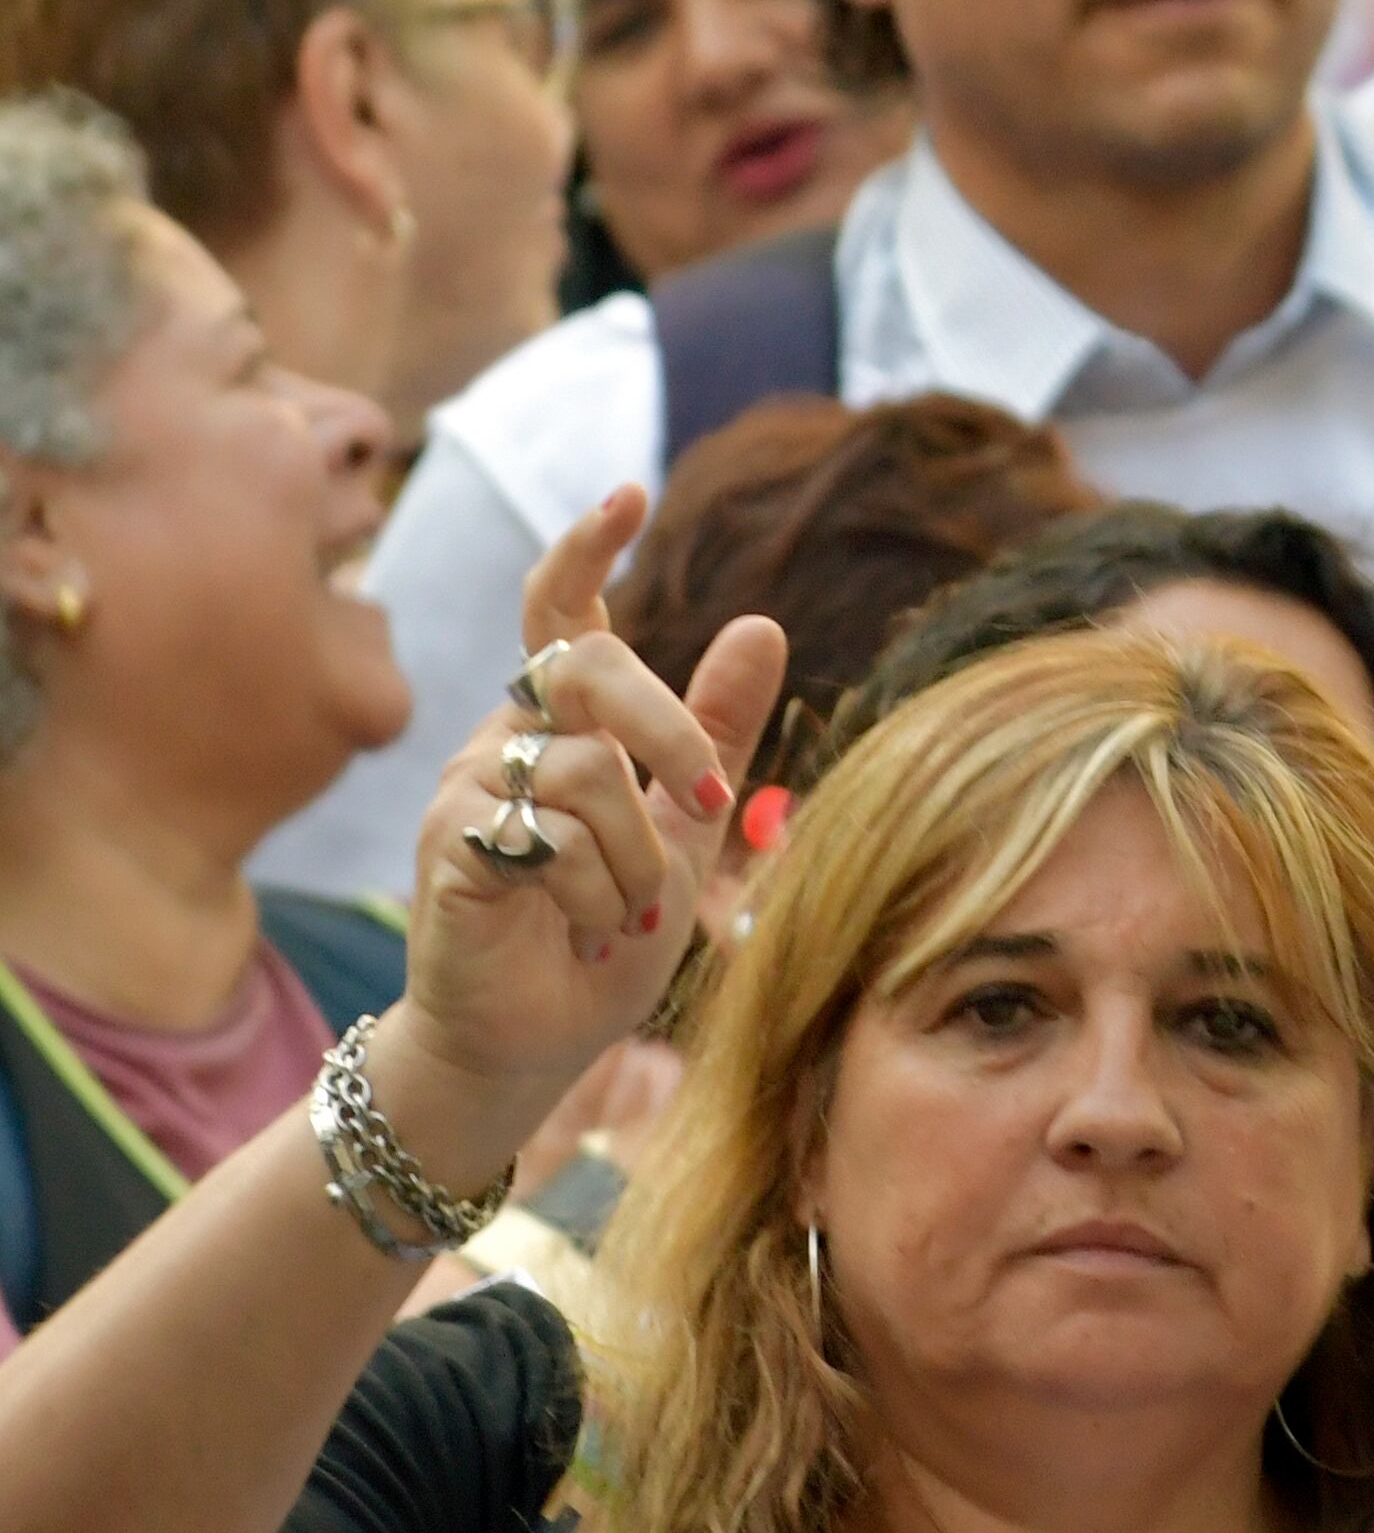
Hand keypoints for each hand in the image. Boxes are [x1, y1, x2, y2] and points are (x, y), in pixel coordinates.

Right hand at [399, 487, 782, 1100]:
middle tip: (709, 806)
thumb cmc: (606, 933)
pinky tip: (583, 926)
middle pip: (589, 666)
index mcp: (564, 727)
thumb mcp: (688, 828)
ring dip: (637, 855)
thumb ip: (719, 733)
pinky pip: (551, 836)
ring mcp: (470, 787)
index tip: (631, 493)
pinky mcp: (453, 843)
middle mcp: (507, 737)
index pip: (562, 611)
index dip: (587, 549)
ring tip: (625, 910)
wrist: (539, 1039)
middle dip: (671, 732)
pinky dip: (596, 892)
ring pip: (585, 771)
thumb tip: (761, 623)